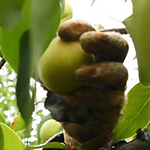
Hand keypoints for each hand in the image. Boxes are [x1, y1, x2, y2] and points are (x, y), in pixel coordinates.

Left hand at [44, 19, 128, 149]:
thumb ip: (43, 55)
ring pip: (119, 72)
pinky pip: (106, 99)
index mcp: (96, 49)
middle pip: (119, 45)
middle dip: (104, 40)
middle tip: (85, 42)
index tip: (61, 32)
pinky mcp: (115, 105)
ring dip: (100, 71)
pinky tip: (70, 98)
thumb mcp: (48, 72)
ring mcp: (117, 84)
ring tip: (78, 74)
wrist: (72, 122)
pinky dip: (87, 97)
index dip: (81, 27)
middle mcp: (112, 63)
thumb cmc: (60, 90)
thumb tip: (29, 39)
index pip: (92, 31)